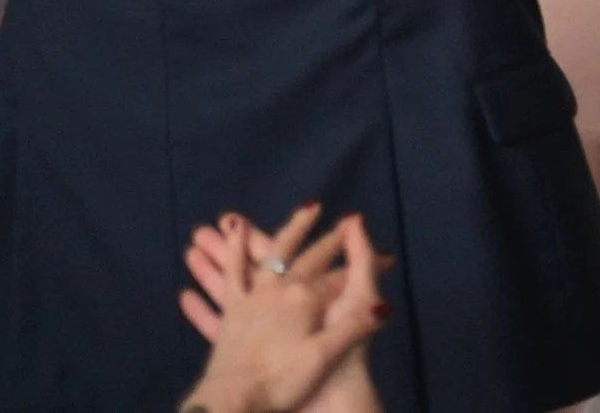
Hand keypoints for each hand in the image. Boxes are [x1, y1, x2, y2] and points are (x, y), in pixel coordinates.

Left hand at [180, 205, 384, 412]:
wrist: (233, 401)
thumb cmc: (281, 381)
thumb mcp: (323, 357)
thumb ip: (352, 327)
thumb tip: (383, 305)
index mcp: (304, 299)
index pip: (336, 275)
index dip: (359, 265)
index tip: (381, 253)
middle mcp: (277, 290)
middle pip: (301, 256)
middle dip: (317, 235)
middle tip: (319, 206)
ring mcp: (250, 300)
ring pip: (259, 258)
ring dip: (260, 236)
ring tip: (252, 217)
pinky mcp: (230, 315)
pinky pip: (228, 278)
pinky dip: (226, 259)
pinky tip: (215, 244)